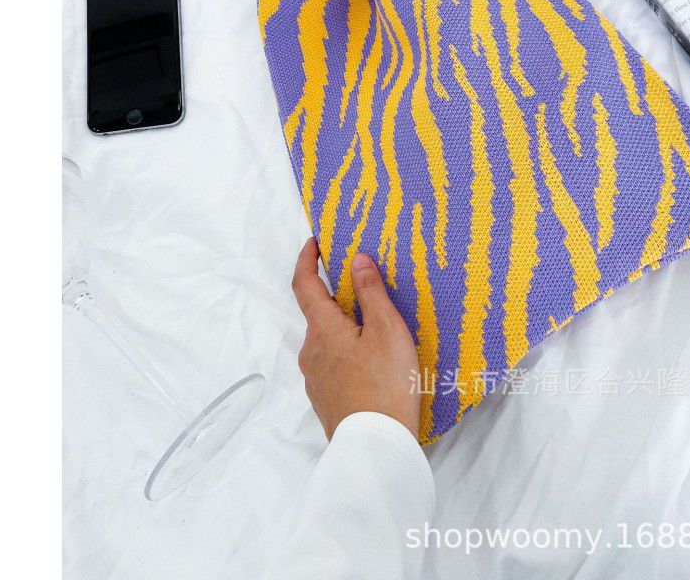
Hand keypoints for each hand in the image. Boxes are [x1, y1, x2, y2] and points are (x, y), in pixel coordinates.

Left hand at [291, 237, 420, 441]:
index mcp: (322, 329)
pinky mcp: (326, 398)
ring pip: (327, 341)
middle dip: (337, 297)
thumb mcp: (386, 330)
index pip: (304, 284)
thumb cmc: (385, 384)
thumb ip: (371, 292)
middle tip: (366, 288)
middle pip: (319, 314)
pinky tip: (374, 362)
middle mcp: (310, 351)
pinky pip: (333, 364)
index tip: (314, 242)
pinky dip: (348, 352)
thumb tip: (356, 260)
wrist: (376, 447)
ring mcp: (315, 378)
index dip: (306, 259)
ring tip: (378, 329)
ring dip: (345, 328)